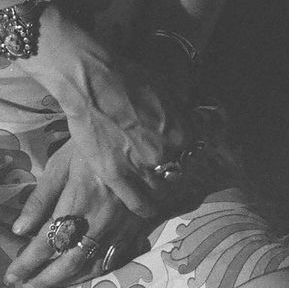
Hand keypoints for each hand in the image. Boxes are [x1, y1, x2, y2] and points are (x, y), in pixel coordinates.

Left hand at [5, 141, 146, 287]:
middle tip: (26, 285)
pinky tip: (81, 274)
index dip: (27, 261)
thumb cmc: (93, 143)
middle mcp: (100, 219)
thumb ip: (41, 197)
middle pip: (69, 261)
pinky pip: (114, 260)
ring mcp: (120, 226)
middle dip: (45, 278)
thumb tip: (19, 229)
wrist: (139, 135)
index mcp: (78, 200)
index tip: (12, 274)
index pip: (47, 241)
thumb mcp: (62, 162)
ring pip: (92, 266)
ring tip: (48, 284)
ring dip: (68, 281)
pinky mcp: (135, 228)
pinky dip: (94, 272)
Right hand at [61, 56, 192, 216]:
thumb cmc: (129, 78)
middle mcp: (166, 153)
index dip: (187, 156)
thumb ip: (181, 113)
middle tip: (164, 168)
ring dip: (160, 190)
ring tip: (153, 185)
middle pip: (179, 175)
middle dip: (173, 172)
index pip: (195, 156)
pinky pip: (140, 205)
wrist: (93, 81)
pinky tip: (146, 207)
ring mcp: (141, 167)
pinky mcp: (117, 176)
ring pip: (161, 193)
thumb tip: (191, 121)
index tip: (181, 157)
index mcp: (182, 132)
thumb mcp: (166, 89)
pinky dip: (146, 208)